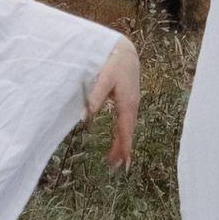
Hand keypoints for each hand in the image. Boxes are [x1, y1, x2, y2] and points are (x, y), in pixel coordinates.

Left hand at [85, 33, 140, 170]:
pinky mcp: (129, 102)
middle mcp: (132, 106)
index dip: (124, 147)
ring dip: (122, 144)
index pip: (125, 130)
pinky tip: (119, 140)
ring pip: (128, 129)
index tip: (123, 162)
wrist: (126, 51)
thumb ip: (95, 96)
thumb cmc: (115, 64)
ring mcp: (132, 104)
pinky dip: (124, 134)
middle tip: (114, 168)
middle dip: (122, 150)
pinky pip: (127, 123)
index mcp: (127, 103)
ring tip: (115, 159)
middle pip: (127, 133)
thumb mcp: (104, 78)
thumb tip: (86, 115)